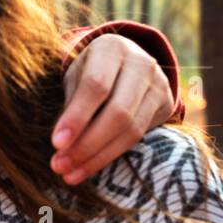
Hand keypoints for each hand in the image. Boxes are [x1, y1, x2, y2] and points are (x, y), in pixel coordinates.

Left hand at [52, 33, 174, 183]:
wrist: (124, 63)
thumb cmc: (90, 70)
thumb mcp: (76, 76)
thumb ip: (71, 104)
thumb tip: (61, 145)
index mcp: (112, 48)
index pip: (96, 86)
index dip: (77, 117)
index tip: (56, 143)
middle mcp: (141, 63)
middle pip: (117, 112)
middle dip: (86, 144)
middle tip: (59, 166)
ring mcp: (158, 84)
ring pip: (130, 129)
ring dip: (97, 157)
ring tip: (69, 173)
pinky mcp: (165, 105)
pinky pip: (138, 137)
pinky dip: (110, 156)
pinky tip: (88, 167)